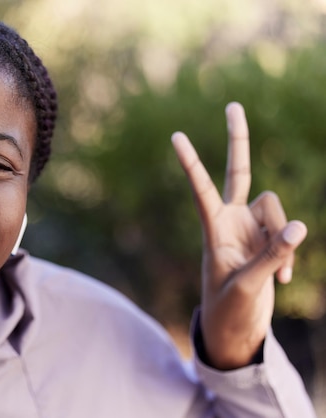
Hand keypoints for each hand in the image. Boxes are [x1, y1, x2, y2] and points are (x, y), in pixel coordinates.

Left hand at [171, 102, 306, 369]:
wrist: (236, 327)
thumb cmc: (229, 308)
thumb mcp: (248, 285)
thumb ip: (272, 254)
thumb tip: (299, 225)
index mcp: (213, 228)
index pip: (201, 188)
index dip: (191, 163)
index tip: (175, 135)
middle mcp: (231, 220)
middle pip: (238, 171)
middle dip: (237, 140)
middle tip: (232, 104)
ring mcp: (251, 227)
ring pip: (277, 207)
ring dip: (283, 237)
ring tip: (278, 273)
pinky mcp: (268, 238)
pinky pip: (288, 230)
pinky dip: (289, 252)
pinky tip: (283, 278)